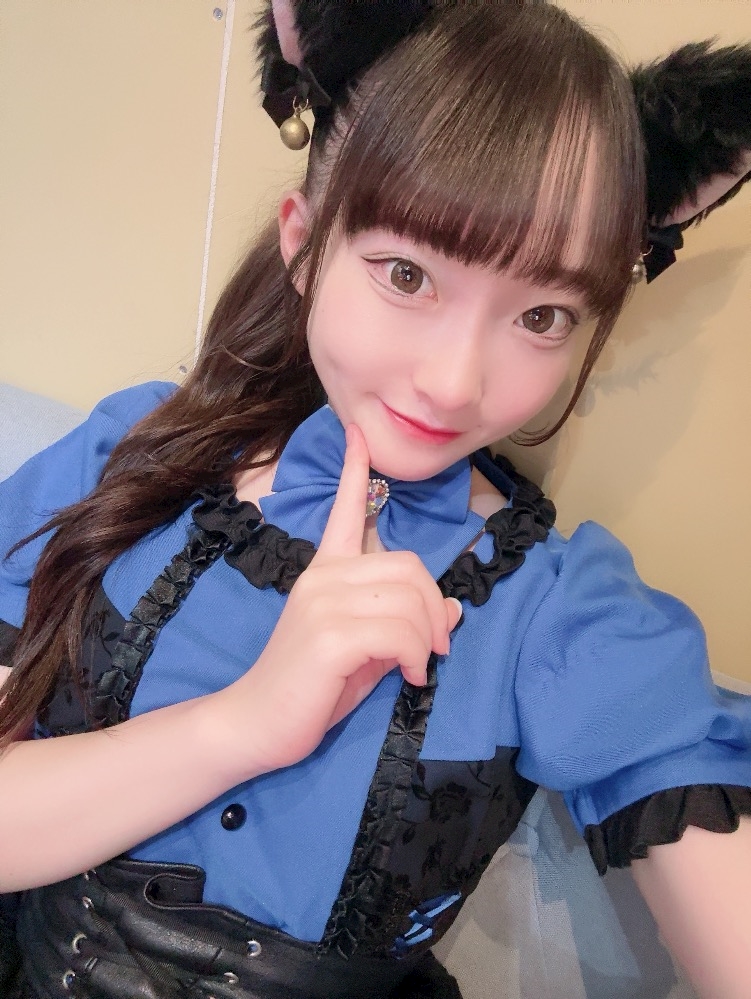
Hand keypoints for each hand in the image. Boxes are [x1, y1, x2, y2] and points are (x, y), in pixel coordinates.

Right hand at [219, 424, 461, 776]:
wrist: (257, 724)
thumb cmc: (313, 686)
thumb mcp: (368, 649)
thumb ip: (404, 622)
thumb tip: (452, 607)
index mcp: (325, 570)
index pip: (344, 510)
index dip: (354, 470)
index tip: (358, 433)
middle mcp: (323, 575)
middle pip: (410, 565)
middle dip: (434, 608)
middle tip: (436, 647)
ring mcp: (323, 601)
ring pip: (409, 600)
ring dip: (427, 639)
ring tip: (419, 667)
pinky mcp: (329, 634)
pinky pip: (399, 632)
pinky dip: (416, 656)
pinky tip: (410, 677)